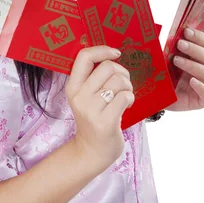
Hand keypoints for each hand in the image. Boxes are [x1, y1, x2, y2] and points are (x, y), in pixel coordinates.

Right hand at [66, 45, 134, 173]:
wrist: (92, 152)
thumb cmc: (94, 119)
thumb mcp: (85, 97)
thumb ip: (93, 78)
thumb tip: (113, 54)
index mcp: (72, 87)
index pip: (84, 56)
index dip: (103, 50)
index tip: (116, 53)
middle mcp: (79, 96)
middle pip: (108, 67)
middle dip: (122, 73)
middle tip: (123, 85)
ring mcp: (91, 110)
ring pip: (119, 81)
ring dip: (128, 87)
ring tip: (125, 96)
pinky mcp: (105, 122)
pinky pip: (125, 97)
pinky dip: (131, 98)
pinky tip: (127, 106)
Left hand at [166, 27, 203, 110]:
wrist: (159, 98)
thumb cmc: (163, 76)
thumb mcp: (162, 60)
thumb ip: (165, 49)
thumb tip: (155, 32)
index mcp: (198, 56)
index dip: (198, 36)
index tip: (185, 31)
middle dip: (194, 49)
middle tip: (179, 44)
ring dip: (192, 65)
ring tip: (176, 60)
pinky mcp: (203, 99)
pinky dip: (200, 86)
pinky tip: (192, 81)